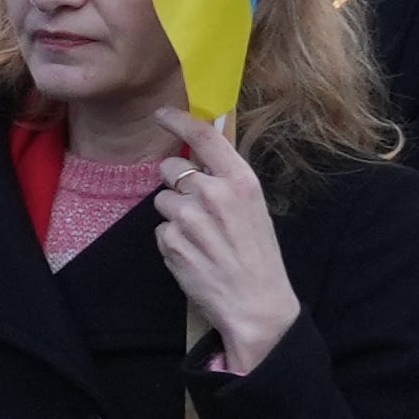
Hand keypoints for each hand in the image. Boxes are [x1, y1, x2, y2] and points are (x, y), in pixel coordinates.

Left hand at [149, 111, 298, 375]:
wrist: (256, 304)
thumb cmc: (258, 256)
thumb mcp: (253, 208)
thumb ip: (225, 181)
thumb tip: (198, 159)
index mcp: (241, 181)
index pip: (203, 136)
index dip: (178, 120)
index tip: (162, 115)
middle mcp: (213, 193)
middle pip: (171, 167)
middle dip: (176, 182)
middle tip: (197, 207)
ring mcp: (189, 218)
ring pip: (162, 200)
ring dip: (174, 215)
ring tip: (201, 237)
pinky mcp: (171, 241)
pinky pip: (160, 229)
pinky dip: (172, 240)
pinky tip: (194, 254)